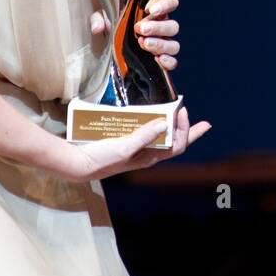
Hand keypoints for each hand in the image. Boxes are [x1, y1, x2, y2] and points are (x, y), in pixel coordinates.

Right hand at [59, 106, 210, 182]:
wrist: (78, 164)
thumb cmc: (102, 159)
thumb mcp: (124, 148)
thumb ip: (143, 136)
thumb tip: (165, 124)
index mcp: (150, 157)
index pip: (178, 145)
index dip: (186, 129)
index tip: (183, 111)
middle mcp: (146, 153)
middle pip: (174, 141)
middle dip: (187, 130)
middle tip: (197, 119)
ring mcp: (136, 148)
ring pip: (160, 135)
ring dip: (170, 125)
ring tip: (176, 113)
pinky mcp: (126, 141)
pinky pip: (144, 131)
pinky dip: (151, 122)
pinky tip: (149, 114)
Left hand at [90, 0, 181, 70]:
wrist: (106, 50)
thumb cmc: (109, 25)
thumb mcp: (102, 17)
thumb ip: (99, 18)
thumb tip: (98, 27)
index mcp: (154, 13)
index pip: (171, 2)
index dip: (165, 4)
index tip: (149, 10)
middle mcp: (162, 28)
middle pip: (173, 26)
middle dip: (158, 27)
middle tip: (140, 29)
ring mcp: (163, 45)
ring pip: (174, 44)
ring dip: (161, 44)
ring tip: (143, 43)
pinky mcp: (161, 62)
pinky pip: (173, 62)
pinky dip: (169, 61)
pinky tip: (158, 59)